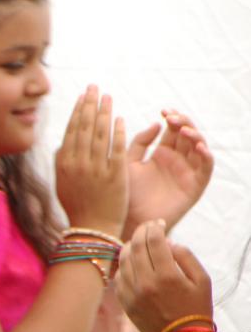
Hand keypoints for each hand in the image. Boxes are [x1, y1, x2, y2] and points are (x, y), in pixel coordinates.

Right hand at [54, 85, 127, 234]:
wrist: (91, 228)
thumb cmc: (77, 206)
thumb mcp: (62, 183)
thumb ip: (62, 162)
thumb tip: (62, 143)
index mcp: (65, 163)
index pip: (72, 130)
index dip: (77, 111)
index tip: (83, 96)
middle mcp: (78, 163)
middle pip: (85, 127)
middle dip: (90, 104)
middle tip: (95, 87)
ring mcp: (96, 168)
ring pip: (100, 134)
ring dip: (104, 112)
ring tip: (108, 97)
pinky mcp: (114, 175)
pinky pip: (116, 148)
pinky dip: (117, 132)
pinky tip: (119, 119)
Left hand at [115, 220, 213, 331]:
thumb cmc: (196, 308)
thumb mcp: (202, 280)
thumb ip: (185, 257)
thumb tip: (167, 242)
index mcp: (167, 276)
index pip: (154, 241)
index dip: (154, 227)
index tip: (158, 223)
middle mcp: (146, 283)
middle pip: (136, 247)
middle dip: (141, 232)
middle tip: (146, 227)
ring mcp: (132, 294)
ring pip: (123, 261)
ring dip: (129, 247)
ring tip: (137, 242)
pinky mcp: (125, 304)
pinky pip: (118, 278)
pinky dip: (123, 266)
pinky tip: (131, 263)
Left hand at [124, 110, 212, 237]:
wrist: (128, 220)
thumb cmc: (126, 192)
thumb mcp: (128, 163)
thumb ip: (139, 143)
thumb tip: (156, 124)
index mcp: (162, 153)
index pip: (173, 130)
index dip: (172, 118)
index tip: (164, 111)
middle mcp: (177, 161)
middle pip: (188, 135)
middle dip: (184, 123)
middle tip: (172, 118)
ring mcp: (187, 172)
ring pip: (200, 148)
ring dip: (196, 137)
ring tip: (184, 131)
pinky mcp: (194, 186)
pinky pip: (205, 170)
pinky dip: (206, 157)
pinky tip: (200, 149)